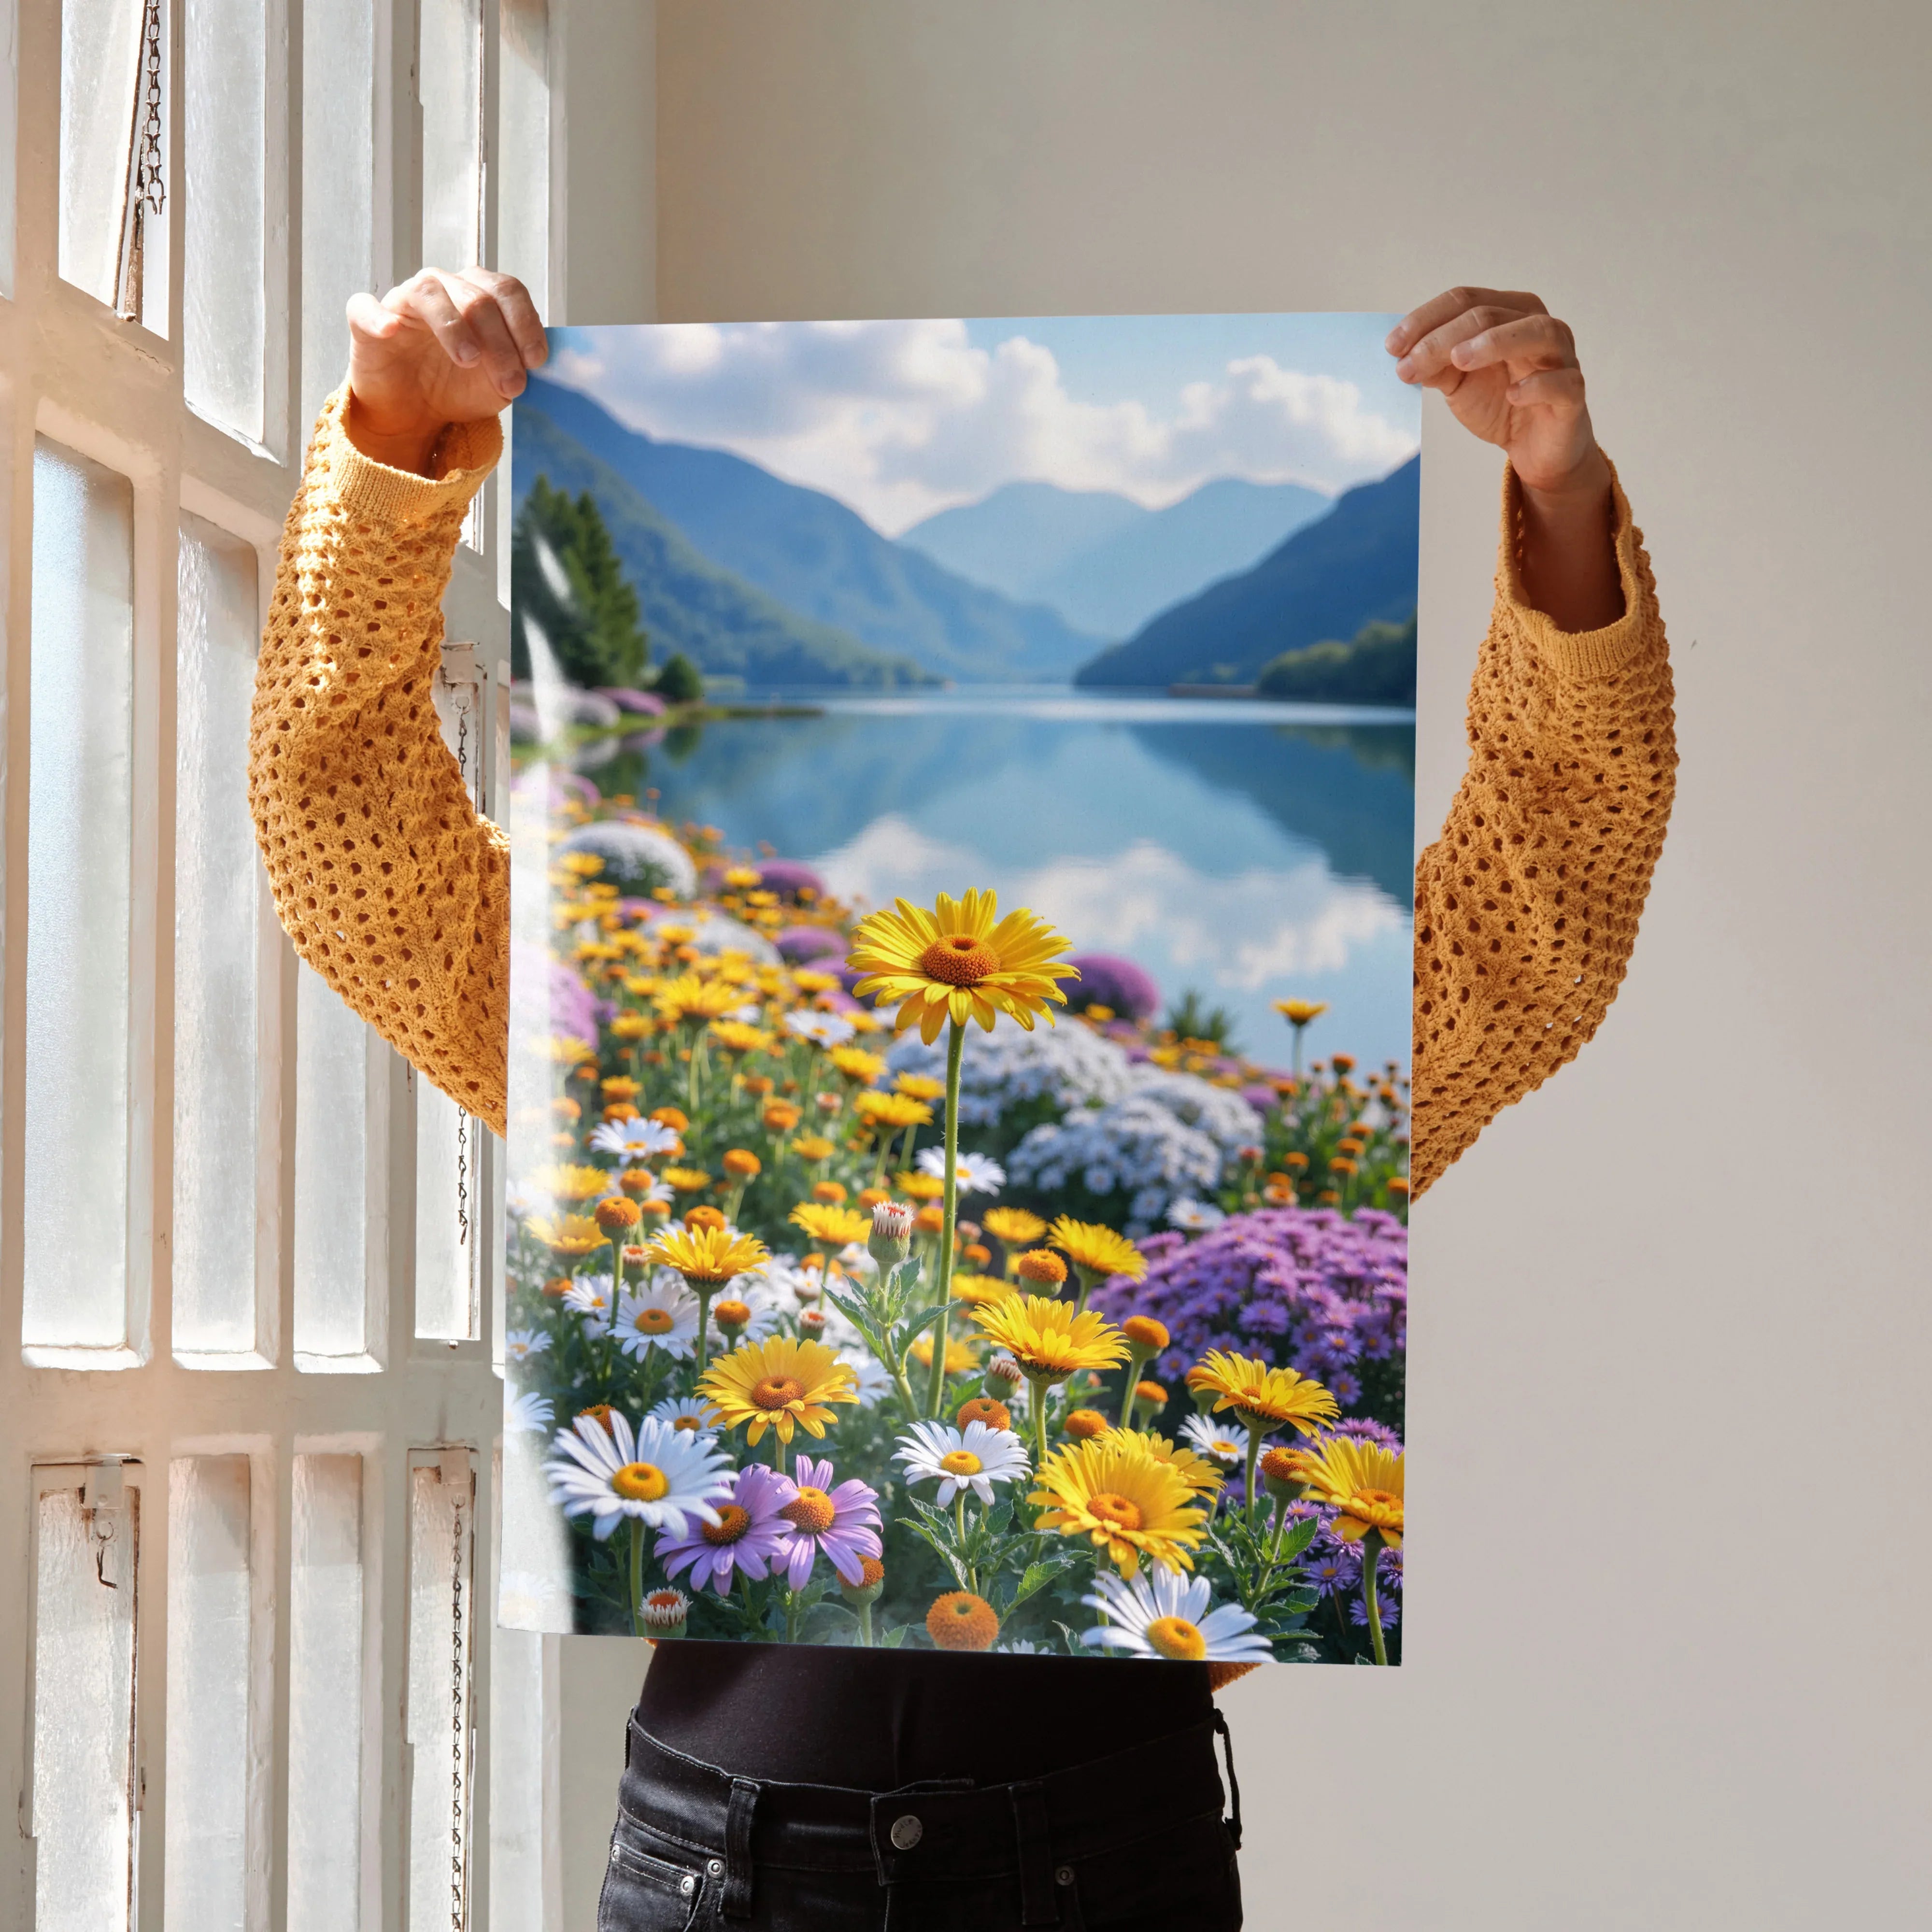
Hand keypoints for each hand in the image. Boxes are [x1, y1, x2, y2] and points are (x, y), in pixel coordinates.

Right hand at [344, 268, 546, 474]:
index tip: (536, 361)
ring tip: (468, 360)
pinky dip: (378, 317)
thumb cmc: (458, 387)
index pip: (507, 291)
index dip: (525, 323)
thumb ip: (518, 366)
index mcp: (478, 295)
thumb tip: (540, 361)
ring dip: (454, 326)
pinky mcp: (366, 321)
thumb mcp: (498, 383)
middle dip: (500, 342)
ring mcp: (403, 301)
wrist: (415, 412)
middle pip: (476, 297)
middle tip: (511, 384)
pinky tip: (391, 331)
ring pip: (429, 293)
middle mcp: (443, 288)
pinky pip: (365, 308)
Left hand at [1386, 287, 1605, 500]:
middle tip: (1408, 364)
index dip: (1426, 319)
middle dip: (1443, 337)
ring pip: (1536, 332)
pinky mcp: (1573, 393)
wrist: (1535, 448)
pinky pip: (1562, 382)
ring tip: (1457, 360)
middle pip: (1491, 314)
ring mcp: (1561, 357)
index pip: (1466, 300)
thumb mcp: (1459, 383)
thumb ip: (1435, 366)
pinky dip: (1537, 385)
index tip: (1392, 346)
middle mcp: (1538, 326)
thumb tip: (1403, 356)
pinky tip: (1512, 395)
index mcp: (1509, 314)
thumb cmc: (1501, 404)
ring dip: (1495, 342)